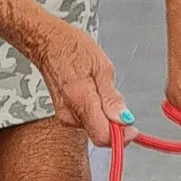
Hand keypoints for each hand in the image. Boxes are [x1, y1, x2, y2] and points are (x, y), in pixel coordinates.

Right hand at [30, 16, 132, 148]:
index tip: (132, 127)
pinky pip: (87, 121)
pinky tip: (91, 93)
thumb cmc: (72, 49)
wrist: (48, 44)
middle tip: (115, 99)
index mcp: (81, 101)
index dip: (121, 136)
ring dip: (105, 115)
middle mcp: (70, 114)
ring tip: (99, 89)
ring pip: (95, 127)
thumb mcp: (102, 67)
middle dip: (114, 123)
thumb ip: (112, 98)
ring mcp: (65, 116)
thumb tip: (124, 119)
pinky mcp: (64, 116)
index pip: (103, 135)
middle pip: (100, 133)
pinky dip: (95, 112)